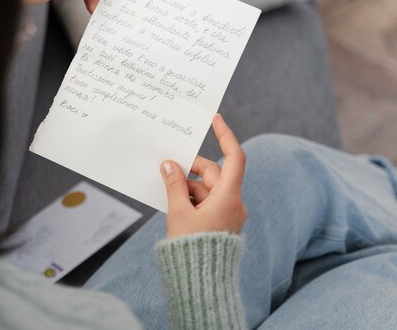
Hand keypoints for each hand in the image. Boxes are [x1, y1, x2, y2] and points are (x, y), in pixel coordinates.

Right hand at [160, 114, 247, 237]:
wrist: (202, 281)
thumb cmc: (192, 248)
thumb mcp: (179, 213)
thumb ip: (174, 185)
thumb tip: (169, 165)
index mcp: (228, 197)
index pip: (234, 158)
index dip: (225, 136)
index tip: (215, 119)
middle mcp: (233, 202)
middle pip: (213, 173)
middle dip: (190, 168)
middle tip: (167, 166)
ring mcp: (228, 213)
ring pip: (207, 188)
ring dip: (187, 186)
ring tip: (166, 188)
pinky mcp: (221, 222)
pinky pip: (206, 201)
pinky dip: (191, 198)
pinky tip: (173, 201)